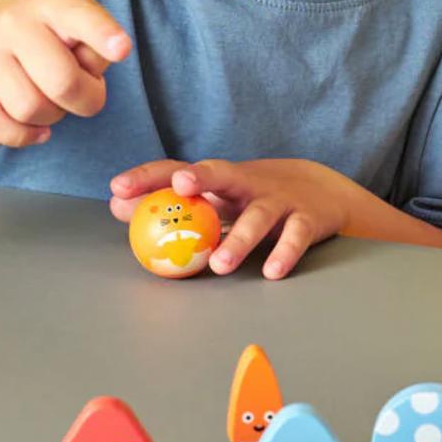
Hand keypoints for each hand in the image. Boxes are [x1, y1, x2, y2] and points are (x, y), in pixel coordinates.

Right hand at [0, 0, 130, 146]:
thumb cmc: (56, 32)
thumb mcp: (83, 25)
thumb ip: (98, 47)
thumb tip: (88, 75)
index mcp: (54, 3)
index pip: (80, 17)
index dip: (101, 34)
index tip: (122, 49)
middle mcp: (13, 22)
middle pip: (62, 82)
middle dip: (86, 100)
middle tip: (87, 92)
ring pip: (28, 108)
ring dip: (53, 117)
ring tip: (55, 99)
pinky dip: (22, 136)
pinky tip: (38, 127)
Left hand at [110, 158, 349, 278]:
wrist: (324, 192)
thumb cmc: (255, 198)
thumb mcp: (215, 198)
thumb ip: (171, 205)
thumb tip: (117, 206)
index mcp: (222, 179)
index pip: (181, 170)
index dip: (149, 177)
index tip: (119, 188)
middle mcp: (249, 184)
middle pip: (223, 174)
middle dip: (201, 177)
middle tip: (180, 187)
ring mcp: (280, 200)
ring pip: (259, 216)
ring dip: (239, 239)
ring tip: (219, 265)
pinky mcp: (306, 218)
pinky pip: (296, 236)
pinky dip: (284, 253)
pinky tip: (270, 271)